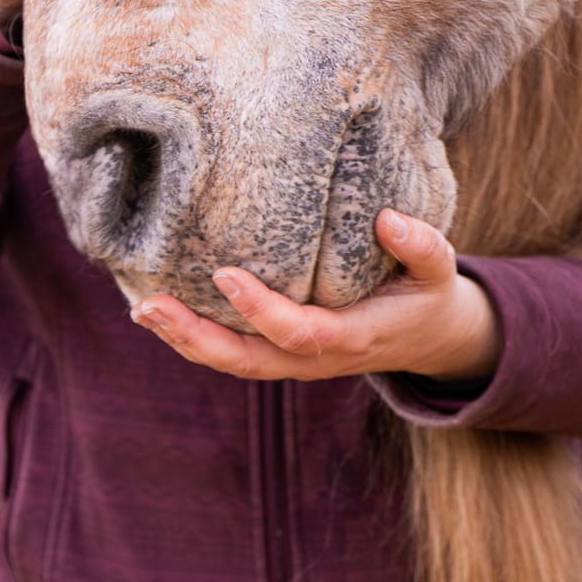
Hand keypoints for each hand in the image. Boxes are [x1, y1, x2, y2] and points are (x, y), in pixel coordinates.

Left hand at [130, 209, 500, 382]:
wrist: (426, 338)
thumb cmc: (426, 296)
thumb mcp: (440, 271)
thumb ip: (421, 246)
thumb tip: (388, 218)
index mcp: (354, 338)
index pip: (300, 332)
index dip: (261, 310)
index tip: (225, 273)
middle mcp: (316, 358)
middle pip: (248, 362)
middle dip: (197, 338)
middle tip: (150, 307)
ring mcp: (293, 362)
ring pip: (232, 363)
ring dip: (184, 340)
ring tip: (140, 309)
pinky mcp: (278, 353)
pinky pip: (231, 353)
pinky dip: (192, 336)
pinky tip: (157, 310)